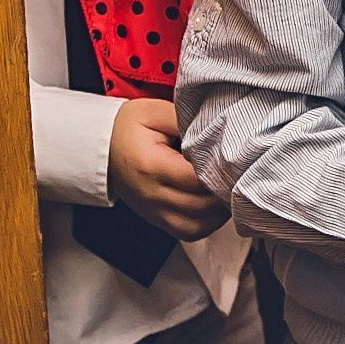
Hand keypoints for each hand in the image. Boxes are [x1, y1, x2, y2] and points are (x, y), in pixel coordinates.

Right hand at [108, 97, 229, 240]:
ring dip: (220, 211)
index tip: (237, 158)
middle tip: (241, 174)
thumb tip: (218, 132)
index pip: (197, 178)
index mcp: (152, 166)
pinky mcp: (157, 220)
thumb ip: (187, 120)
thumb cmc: (129, 127)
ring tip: (229, 188)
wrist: (102, 147)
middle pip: (201, 206)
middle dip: (225, 192)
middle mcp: (152, 195)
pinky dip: (208, 223)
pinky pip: (189, 232)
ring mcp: (154, 212)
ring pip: (198, 226)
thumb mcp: (155, 111)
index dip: (221, 171)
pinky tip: (216, 204)